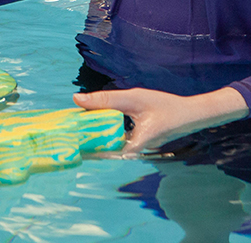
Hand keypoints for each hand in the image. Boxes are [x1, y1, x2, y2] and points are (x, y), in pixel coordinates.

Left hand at [73, 86, 246, 153]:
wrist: (189, 114)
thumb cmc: (165, 107)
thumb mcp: (134, 98)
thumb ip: (106, 99)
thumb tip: (76, 99)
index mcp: (131, 147)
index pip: (97, 150)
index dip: (78, 144)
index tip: (62, 137)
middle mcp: (130, 152)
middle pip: (98, 148)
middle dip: (81, 138)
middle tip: (61, 128)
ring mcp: (132, 148)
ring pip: (105, 143)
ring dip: (90, 133)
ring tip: (71, 124)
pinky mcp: (133, 142)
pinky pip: (112, 138)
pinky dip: (101, 129)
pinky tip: (90, 121)